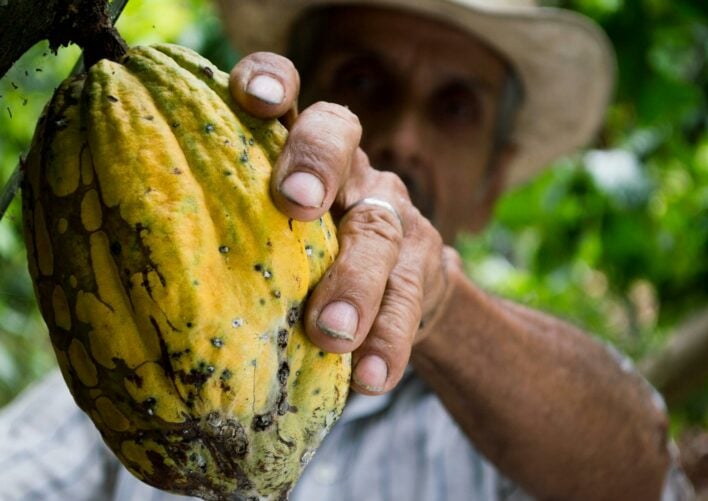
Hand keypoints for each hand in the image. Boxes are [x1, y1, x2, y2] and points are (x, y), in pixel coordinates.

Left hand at [230, 53, 455, 394]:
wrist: (399, 292)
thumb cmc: (304, 263)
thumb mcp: (268, 237)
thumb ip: (229, 234)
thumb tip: (131, 283)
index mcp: (298, 150)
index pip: (288, 92)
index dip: (271, 81)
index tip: (251, 98)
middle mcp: (349, 168)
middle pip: (340, 136)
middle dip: (316, 163)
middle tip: (295, 204)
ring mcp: (391, 213)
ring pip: (379, 229)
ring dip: (355, 281)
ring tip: (332, 333)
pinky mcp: (423, 266)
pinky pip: (410, 300)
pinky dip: (389, 340)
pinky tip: (371, 378)